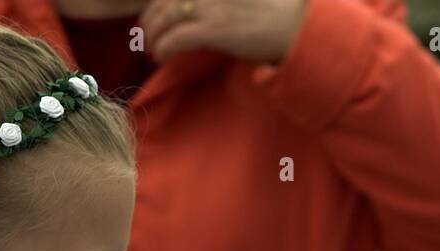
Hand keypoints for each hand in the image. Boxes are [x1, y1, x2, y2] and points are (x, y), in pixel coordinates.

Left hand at [142, 0, 306, 63]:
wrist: (293, 25)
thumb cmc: (271, 14)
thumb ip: (215, 2)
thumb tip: (194, 10)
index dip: (157, 3)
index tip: (152, 16)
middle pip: (163, 1)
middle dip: (149, 19)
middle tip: (147, 36)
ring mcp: (210, 6)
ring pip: (164, 18)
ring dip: (152, 35)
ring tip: (151, 49)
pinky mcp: (214, 28)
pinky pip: (175, 38)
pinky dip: (162, 47)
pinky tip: (160, 56)